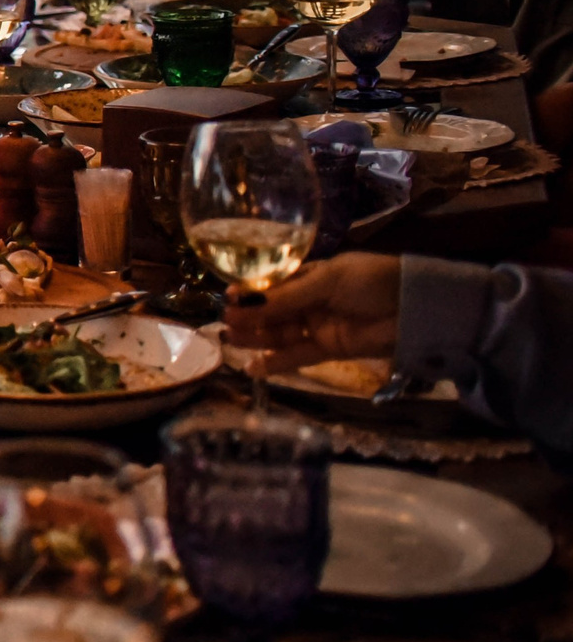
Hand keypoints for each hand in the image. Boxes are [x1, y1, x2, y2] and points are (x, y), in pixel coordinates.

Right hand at [225, 252, 401, 371]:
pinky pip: (296, 356)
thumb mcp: (327, 281)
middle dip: (248, 317)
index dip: (250, 292)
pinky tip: (252, 367)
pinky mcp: (329, 349)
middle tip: (224, 323)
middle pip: (272, 311)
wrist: (416, 308)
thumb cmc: (371, 281)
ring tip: (230, 341)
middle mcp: (311, 301)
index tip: (228, 298)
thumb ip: (286, 297)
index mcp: (310, 275)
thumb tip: (242, 303)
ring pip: (279, 333)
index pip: (272, 285)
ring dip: (255, 338)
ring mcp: (319, 326)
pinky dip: (275, 362)